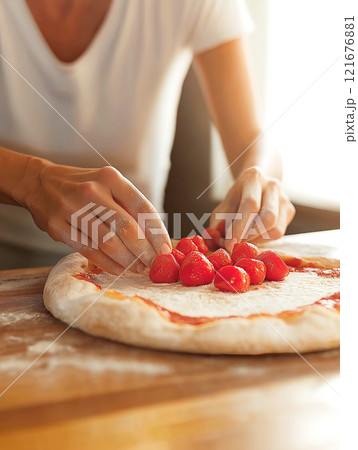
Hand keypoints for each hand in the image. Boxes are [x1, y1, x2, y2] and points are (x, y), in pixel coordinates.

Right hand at [21, 160, 170, 274]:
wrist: (40, 183)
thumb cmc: (84, 186)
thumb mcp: (108, 184)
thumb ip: (129, 206)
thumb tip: (155, 238)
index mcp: (111, 178)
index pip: (142, 208)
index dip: (157, 233)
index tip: (166, 250)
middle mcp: (92, 191)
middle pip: (127, 229)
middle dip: (145, 252)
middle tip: (154, 264)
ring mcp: (72, 209)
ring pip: (108, 243)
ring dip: (128, 261)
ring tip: (138, 268)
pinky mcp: (58, 226)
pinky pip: (89, 251)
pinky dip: (108, 264)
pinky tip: (119, 269)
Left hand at [209, 167, 295, 251]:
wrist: (256, 184)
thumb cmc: (236, 198)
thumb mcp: (223, 206)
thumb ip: (220, 223)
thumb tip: (223, 243)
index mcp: (253, 178)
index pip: (250, 204)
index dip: (239, 227)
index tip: (229, 245)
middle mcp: (272, 185)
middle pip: (268, 217)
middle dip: (251, 235)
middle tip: (237, 243)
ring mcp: (284, 198)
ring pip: (275, 229)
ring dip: (257, 239)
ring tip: (244, 237)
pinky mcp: (290, 210)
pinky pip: (279, 233)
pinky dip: (264, 239)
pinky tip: (255, 234)